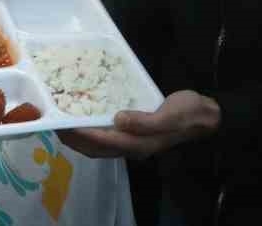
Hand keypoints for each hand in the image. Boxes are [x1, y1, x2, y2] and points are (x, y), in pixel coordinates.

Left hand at [58, 90, 219, 159]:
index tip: (61, 123)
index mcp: (139, 144)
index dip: (80, 134)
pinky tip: (86, 114)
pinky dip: (92, 128)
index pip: (102, 141)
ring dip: (80, 134)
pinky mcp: (135, 131)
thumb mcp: (171, 116)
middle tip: (53, 121)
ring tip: (63, 119)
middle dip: (73, 137)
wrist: (208, 116)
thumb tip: (118, 120)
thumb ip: (145, 121)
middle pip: (95, 147)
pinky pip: (108, 133)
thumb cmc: (190, 114)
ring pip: (99, 143)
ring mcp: (133, 140)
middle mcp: (132, 145)